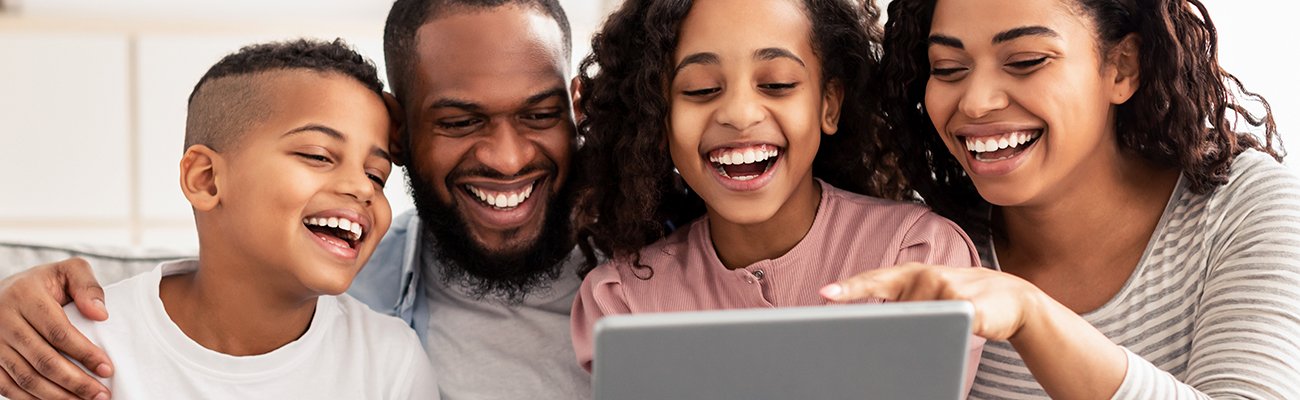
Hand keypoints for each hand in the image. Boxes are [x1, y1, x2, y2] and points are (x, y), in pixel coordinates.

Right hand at [0, 258, 111, 399]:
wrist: (6, 292)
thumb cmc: (45, 284)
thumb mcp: (68, 271)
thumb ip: (88, 286)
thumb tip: (101, 315)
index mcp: (25, 295)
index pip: (58, 331)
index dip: (84, 353)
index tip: (107, 368)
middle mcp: (4, 320)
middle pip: (43, 360)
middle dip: (76, 382)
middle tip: (101, 394)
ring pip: (26, 378)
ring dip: (57, 396)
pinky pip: (8, 387)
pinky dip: (32, 399)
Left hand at [819, 262, 1044, 341]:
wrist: (1014, 300)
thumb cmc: (963, 299)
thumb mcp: (929, 296)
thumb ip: (904, 302)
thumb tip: (871, 323)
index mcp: (912, 274)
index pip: (874, 279)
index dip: (850, 287)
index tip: (827, 293)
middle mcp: (926, 277)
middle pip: (893, 306)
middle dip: (880, 321)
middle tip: (871, 331)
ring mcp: (947, 290)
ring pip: (918, 318)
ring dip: (922, 329)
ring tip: (941, 322)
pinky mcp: (968, 307)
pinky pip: (946, 323)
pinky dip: (945, 330)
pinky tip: (958, 325)